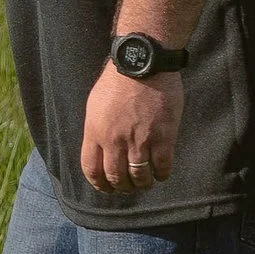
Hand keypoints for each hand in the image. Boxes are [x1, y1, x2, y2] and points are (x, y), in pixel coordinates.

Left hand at [81, 66, 181, 194]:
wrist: (143, 64)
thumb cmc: (117, 82)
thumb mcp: (95, 106)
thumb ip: (96, 130)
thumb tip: (100, 151)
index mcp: (95, 132)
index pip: (91, 169)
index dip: (99, 185)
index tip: (107, 188)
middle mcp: (114, 141)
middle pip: (116, 177)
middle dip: (122, 188)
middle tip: (128, 187)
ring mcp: (139, 140)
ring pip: (139, 177)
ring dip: (142, 184)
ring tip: (145, 182)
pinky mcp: (163, 137)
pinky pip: (162, 167)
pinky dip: (161, 175)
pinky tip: (161, 174)